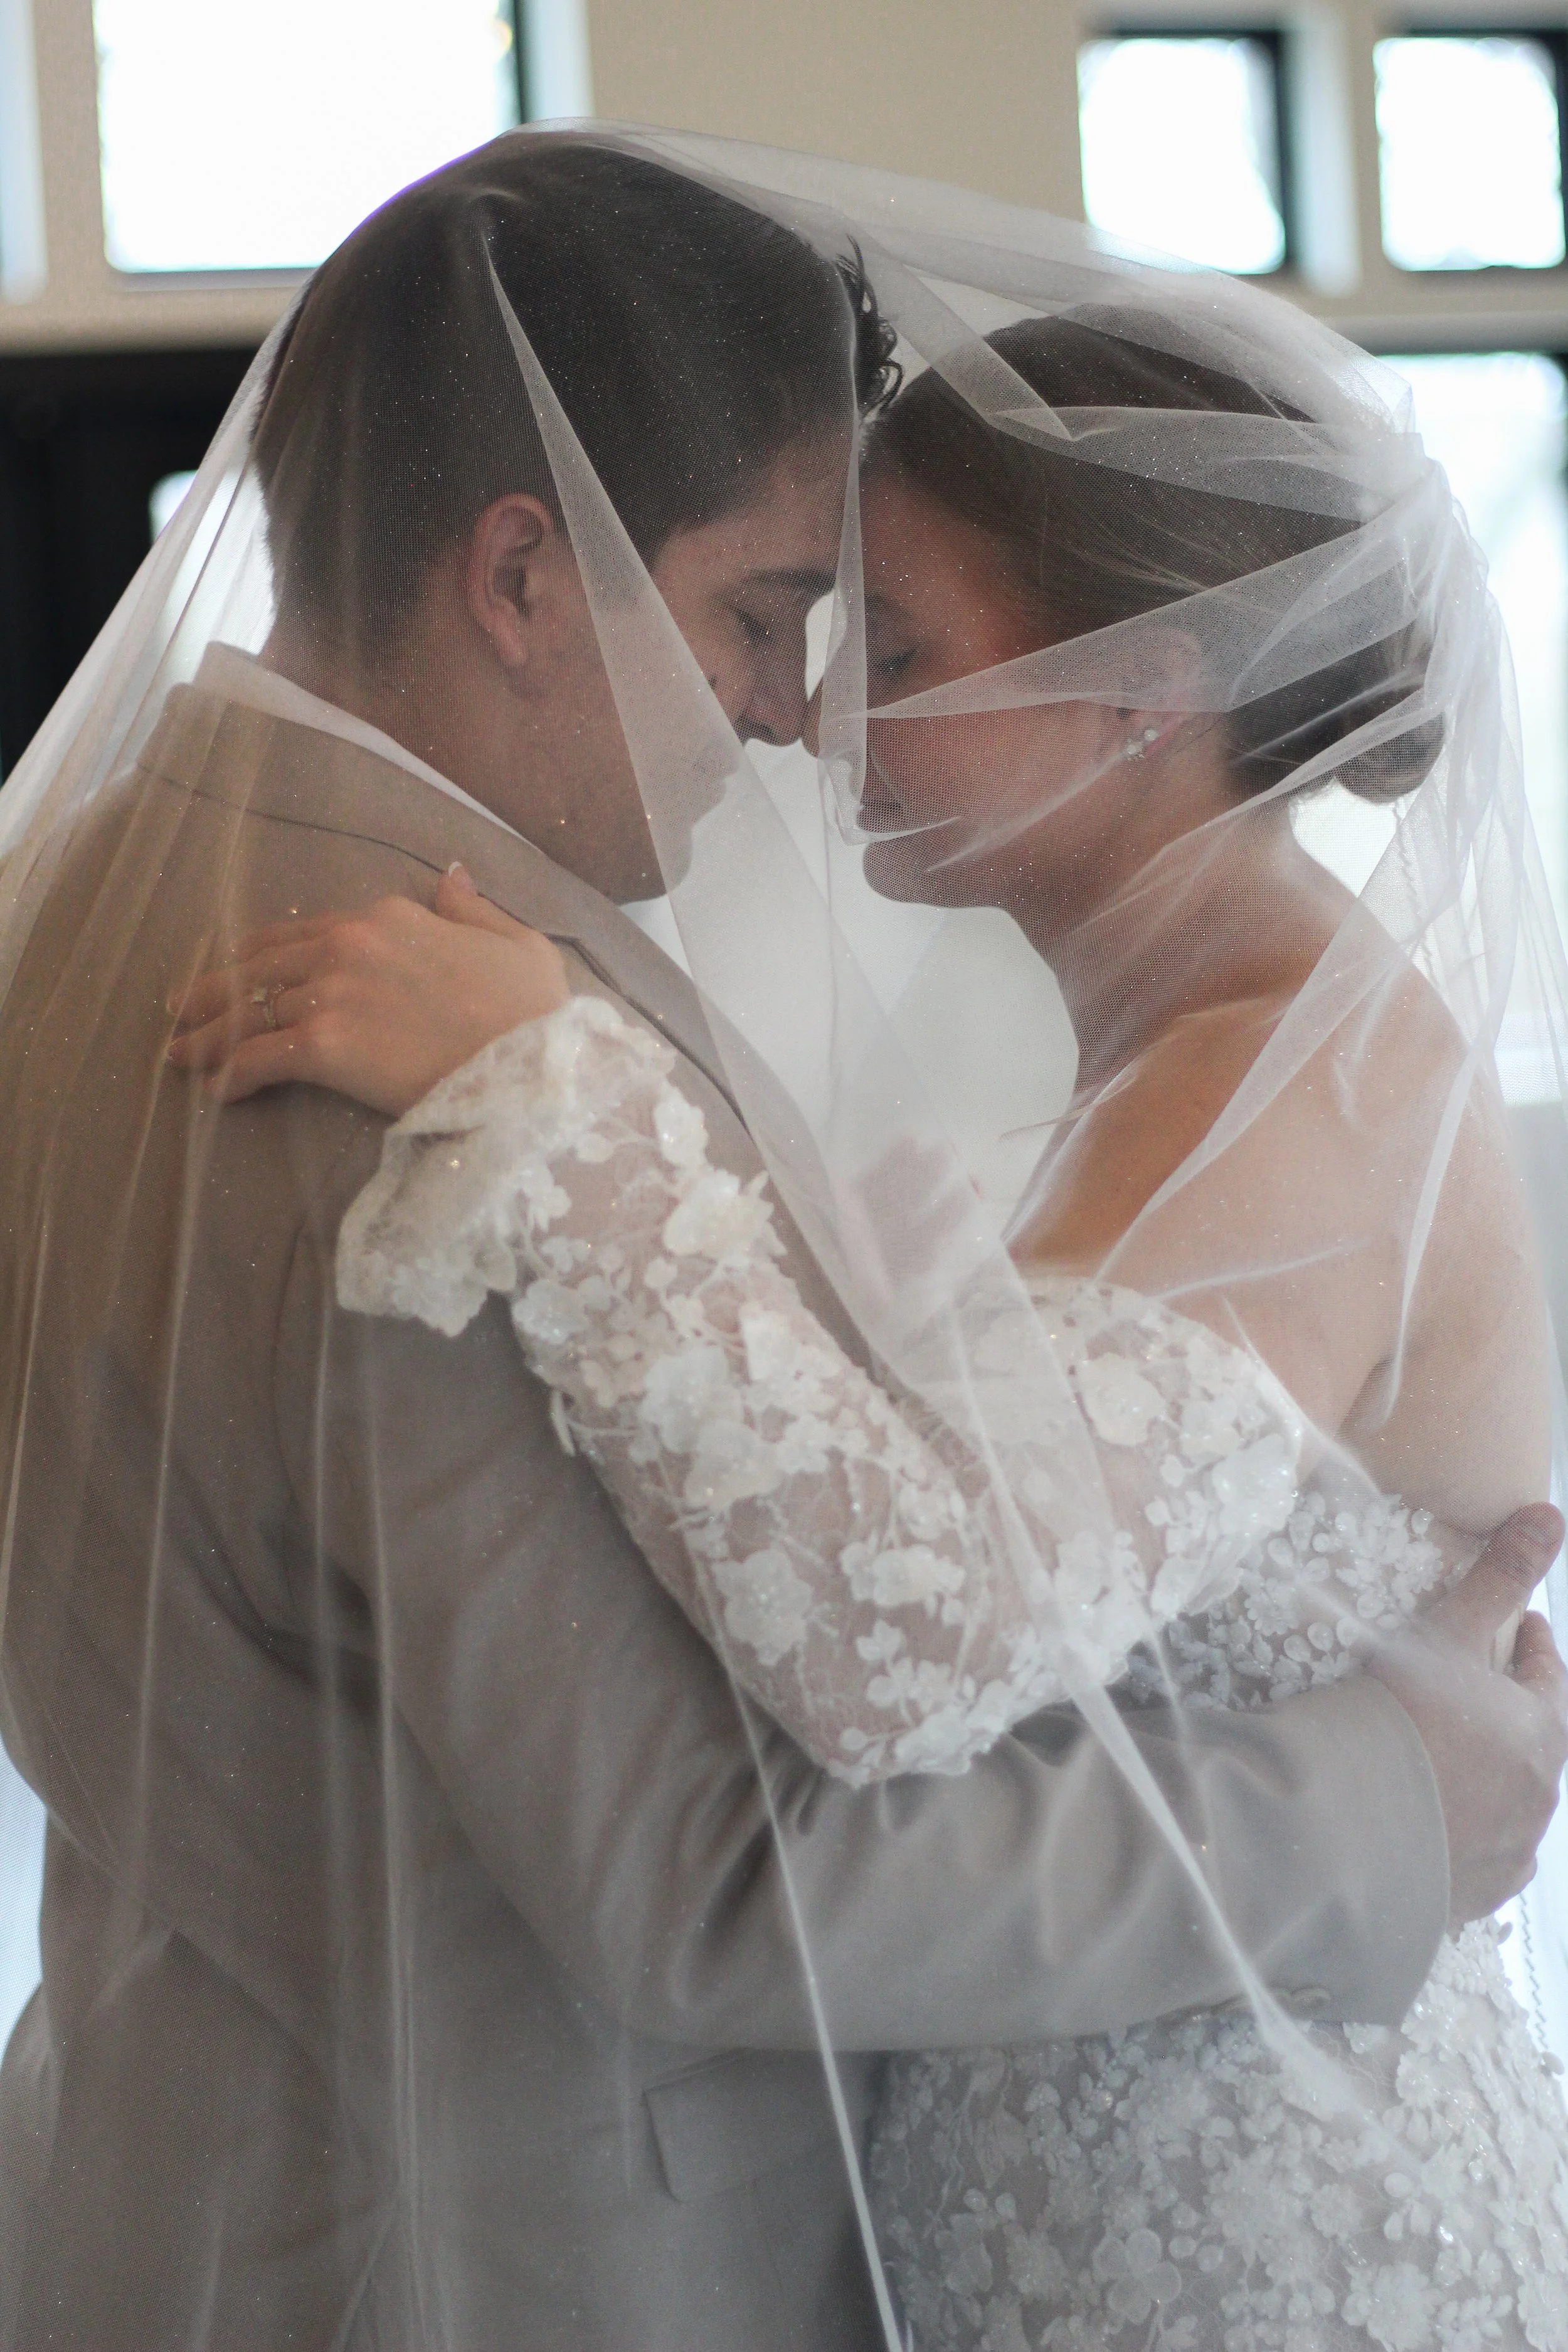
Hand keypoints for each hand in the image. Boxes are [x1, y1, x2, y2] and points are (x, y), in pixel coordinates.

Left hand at [166, 865, 568, 1117]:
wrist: (531, 1067)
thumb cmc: (534, 1014)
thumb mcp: (518, 944)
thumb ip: (473, 910)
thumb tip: (451, 876)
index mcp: (389, 917)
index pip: (308, 930)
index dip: (268, 952)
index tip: (244, 968)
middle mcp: (349, 944)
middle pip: (262, 964)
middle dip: (216, 986)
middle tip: (184, 1007)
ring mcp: (332, 993)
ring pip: (247, 1006)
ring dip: (205, 1031)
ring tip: (179, 1051)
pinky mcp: (323, 1045)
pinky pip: (257, 1056)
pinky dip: (228, 1071)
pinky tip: (213, 1089)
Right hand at [1368, 1503, 1567, 1927]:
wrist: (1359, 1820)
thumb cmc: (1408, 1716)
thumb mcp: (1452, 1632)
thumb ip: (1500, 1575)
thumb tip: (1551, 1513)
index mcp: (1540, 1731)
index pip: (1550, 1678)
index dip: (1535, 1649)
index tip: (1527, 1629)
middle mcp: (1539, 1794)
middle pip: (1539, 1744)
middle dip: (1519, 1717)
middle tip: (1488, 1696)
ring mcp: (1510, 1848)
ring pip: (1518, 1806)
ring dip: (1499, 1782)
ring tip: (1462, 1767)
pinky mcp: (1474, 1892)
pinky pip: (1488, 1861)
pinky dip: (1477, 1841)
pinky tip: (1452, 1834)